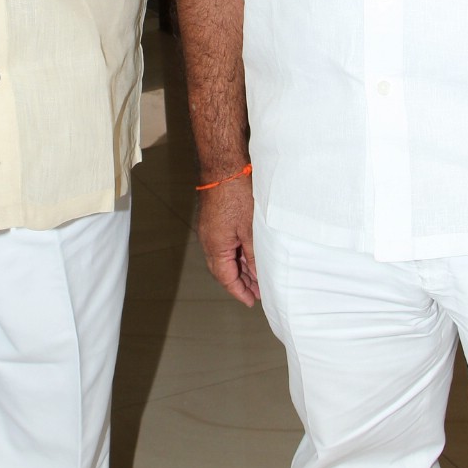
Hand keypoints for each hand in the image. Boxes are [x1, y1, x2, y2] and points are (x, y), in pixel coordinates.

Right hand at [196, 175, 257, 306]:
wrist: (224, 166)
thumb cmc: (236, 194)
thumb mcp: (250, 229)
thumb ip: (253, 254)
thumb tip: (257, 274)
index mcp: (215, 246)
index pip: (226, 278)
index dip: (239, 291)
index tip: (252, 301)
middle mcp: (209, 240)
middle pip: (223, 270)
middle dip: (241, 283)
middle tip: (259, 292)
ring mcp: (210, 230)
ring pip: (225, 257)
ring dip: (240, 268)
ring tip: (258, 275)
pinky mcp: (215, 220)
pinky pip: (225, 245)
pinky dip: (237, 254)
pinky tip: (250, 254)